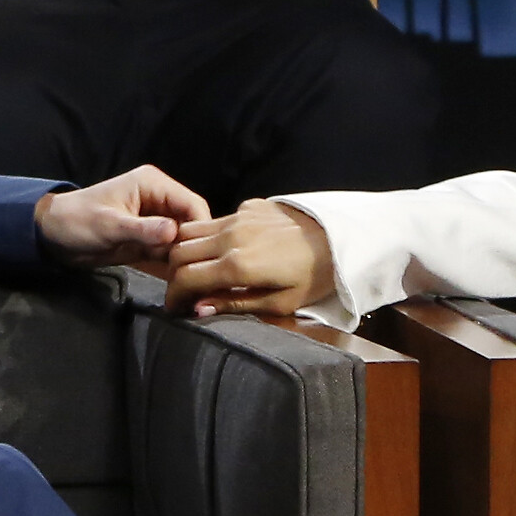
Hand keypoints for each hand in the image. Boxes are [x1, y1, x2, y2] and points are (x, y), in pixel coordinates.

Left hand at [35, 165, 210, 266]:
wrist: (52, 235)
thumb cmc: (77, 222)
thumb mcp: (109, 225)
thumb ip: (142, 230)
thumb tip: (174, 233)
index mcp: (153, 184)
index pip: (192, 204)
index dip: (201, 228)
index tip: (204, 255)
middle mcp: (159, 199)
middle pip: (193, 223)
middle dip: (195, 246)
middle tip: (197, 274)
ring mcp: (155, 221)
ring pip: (184, 240)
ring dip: (186, 258)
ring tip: (192, 282)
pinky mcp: (148, 239)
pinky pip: (170, 251)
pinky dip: (174, 265)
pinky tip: (179, 282)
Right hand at [161, 197, 335, 319]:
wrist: (342, 238)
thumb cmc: (314, 277)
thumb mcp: (280, 302)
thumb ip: (235, 304)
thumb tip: (198, 309)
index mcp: (237, 265)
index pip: (185, 278)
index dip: (173, 296)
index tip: (175, 308)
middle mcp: (231, 237)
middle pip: (178, 252)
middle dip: (174, 275)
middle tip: (184, 291)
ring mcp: (238, 218)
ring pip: (190, 231)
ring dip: (185, 252)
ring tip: (196, 270)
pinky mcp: (248, 206)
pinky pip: (215, 220)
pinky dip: (208, 237)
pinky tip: (224, 251)